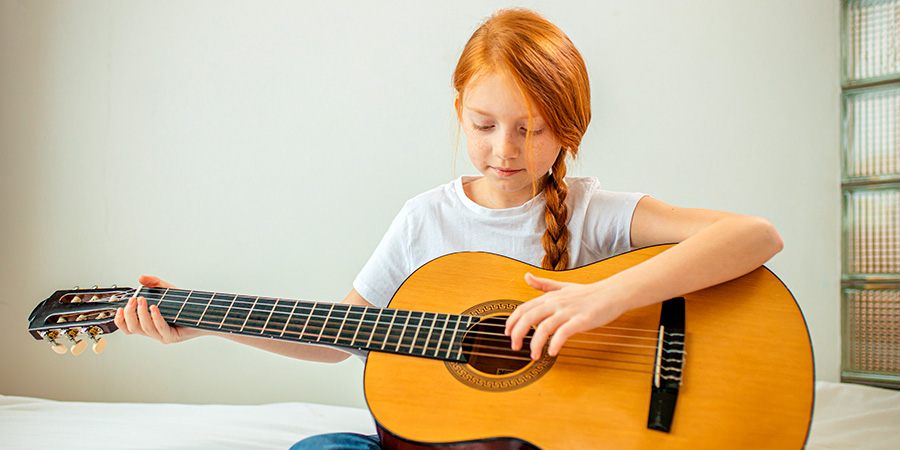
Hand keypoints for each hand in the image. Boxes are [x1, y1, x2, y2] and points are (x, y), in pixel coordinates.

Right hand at [113, 275, 204, 343]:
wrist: (206, 313)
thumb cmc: (187, 305)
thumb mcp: (168, 291)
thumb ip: (154, 283)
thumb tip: (141, 278)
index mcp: (150, 323)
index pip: (129, 327)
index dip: (120, 320)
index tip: (119, 309)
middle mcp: (155, 331)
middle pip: (133, 328)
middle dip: (129, 313)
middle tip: (133, 300)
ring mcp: (163, 335)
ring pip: (145, 328)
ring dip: (141, 313)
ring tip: (142, 301)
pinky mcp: (173, 337)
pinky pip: (161, 328)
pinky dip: (155, 317)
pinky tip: (154, 308)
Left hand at [505, 273, 625, 359]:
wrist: (612, 293)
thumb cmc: (588, 293)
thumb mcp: (563, 286)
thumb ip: (543, 284)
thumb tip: (526, 277)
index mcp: (550, 297)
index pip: (523, 308)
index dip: (512, 321)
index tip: (507, 333)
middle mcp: (556, 303)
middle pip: (529, 318)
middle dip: (518, 334)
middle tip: (515, 347)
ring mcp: (568, 311)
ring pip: (544, 327)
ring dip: (535, 343)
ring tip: (534, 355)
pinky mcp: (581, 320)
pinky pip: (564, 333)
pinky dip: (555, 343)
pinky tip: (552, 352)